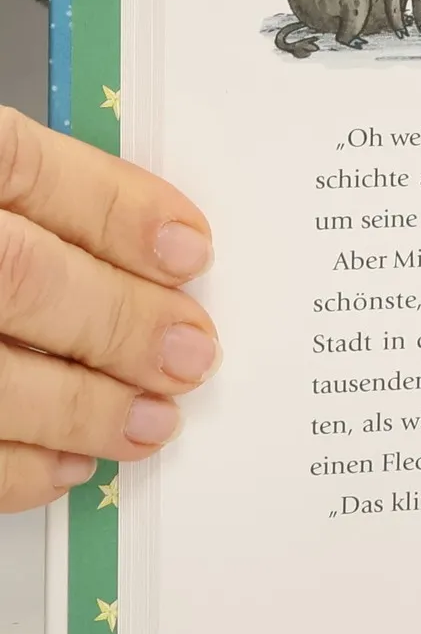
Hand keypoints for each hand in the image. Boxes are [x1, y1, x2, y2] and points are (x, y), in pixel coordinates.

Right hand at [0, 109, 217, 510]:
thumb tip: (155, 246)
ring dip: (84, 408)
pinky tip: (65, 464)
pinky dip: (14, 468)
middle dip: (121, 322)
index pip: (18, 165)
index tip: (191, 250)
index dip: (119, 209)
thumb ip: (29, 197)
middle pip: (18, 277)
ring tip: (150, 421)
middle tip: (189, 354)